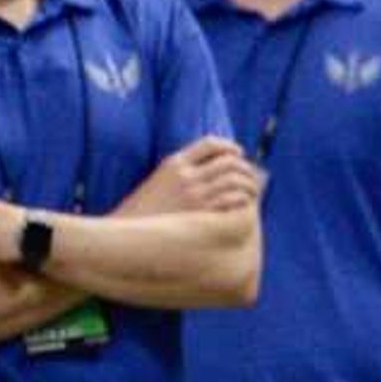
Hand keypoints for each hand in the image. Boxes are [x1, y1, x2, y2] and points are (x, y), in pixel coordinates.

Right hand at [118, 136, 261, 216]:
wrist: (128, 237)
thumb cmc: (143, 215)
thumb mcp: (158, 184)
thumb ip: (181, 175)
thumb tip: (209, 173)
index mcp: (174, 163)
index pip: (210, 143)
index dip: (229, 147)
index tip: (238, 154)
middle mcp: (186, 175)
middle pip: (229, 161)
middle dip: (245, 168)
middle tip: (251, 178)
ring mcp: (195, 194)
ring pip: (235, 180)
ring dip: (249, 185)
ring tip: (252, 194)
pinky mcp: (202, 215)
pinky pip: (234, 200)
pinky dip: (244, 201)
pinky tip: (244, 208)